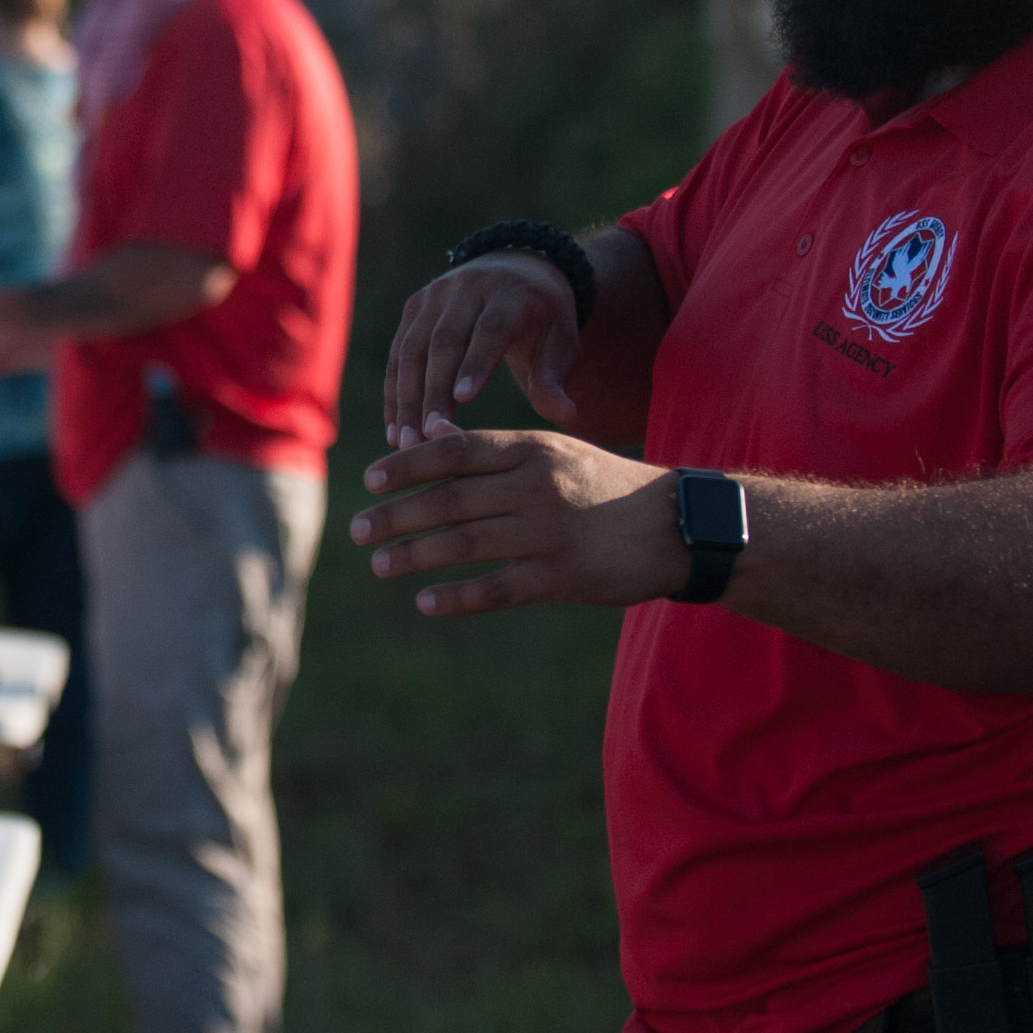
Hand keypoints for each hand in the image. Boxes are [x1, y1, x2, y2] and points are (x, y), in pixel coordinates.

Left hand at [351, 427, 683, 615]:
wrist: (675, 526)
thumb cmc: (602, 485)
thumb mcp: (554, 452)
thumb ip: (494, 448)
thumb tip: (431, 431)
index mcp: (533, 450)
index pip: (456, 451)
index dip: (407, 465)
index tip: (370, 480)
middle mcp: (536, 486)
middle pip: (449, 498)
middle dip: (396, 515)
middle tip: (357, 528)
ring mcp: (549, 532)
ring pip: (465, 543)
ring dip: (414, 555)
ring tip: (379, 563)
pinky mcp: (562, 576)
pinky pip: (497, 588)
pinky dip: (457, 596)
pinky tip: (426, 601)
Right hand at [380, 253, 582, 445]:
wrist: (517, 270)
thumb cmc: (543, 320)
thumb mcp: (560, 343)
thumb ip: (555, 379)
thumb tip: (566, 415)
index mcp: (510, 294)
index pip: (490, 329)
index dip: (475, 362)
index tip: (463, 400)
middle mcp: (467, 288)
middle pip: (444, 342)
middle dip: (433, 391)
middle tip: (428, 437)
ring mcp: (435, 296)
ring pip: (412, 349)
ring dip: (406, 398)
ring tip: (406, 443)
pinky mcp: (414, 307)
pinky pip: (399, 354)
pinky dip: (395, 393)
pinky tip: (395, 430)